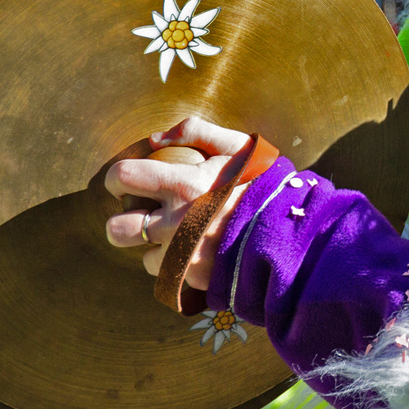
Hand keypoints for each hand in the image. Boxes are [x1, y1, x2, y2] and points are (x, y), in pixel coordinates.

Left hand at [104, 117, 255, 291]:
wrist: (291, 230)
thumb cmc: (262, 183)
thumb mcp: (236, 145)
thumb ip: (195, 131)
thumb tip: (155, 139)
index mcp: (183, 184)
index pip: (122, 177)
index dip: (118, 177)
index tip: (127, 181)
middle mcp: (177, 223)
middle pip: (117, 230)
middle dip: (121, 220)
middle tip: (138, 213)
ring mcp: (184, 254)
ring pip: (141, 255)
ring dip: (152, 245)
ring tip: (173, 234)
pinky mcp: (194, 278)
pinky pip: (167, 273)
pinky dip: (173, 263)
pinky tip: (192, 249)